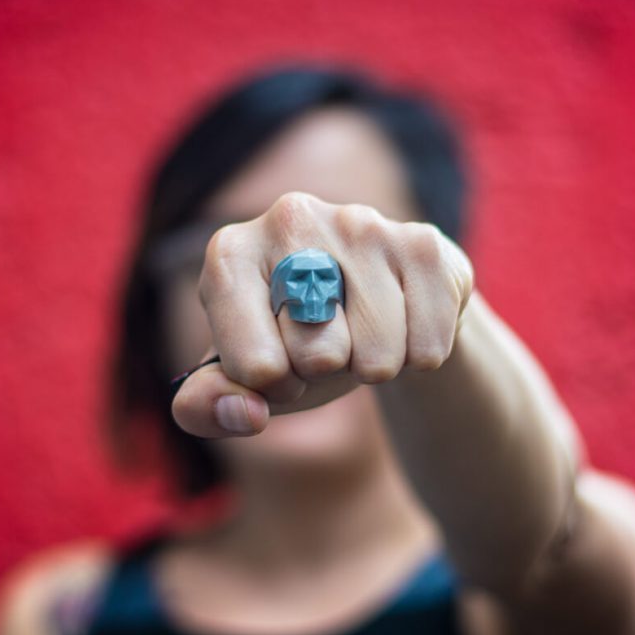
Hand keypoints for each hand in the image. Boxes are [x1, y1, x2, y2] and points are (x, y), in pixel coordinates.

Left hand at [171, 192, 472, 437]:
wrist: (369, 306)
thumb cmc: (289, 342)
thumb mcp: (239, 379)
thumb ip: (206, 406)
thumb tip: (246, 414)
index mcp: (230, 254)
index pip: (254, 366)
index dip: (272, 385)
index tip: (276, 361)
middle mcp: (290, 220)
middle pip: (317, 356)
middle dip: (323, 371)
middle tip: (325, 342)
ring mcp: (361, 223)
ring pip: (378, 354)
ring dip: (374, 367)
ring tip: (362, 334)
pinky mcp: (423, 243)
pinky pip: (428, 346)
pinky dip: (419, 357)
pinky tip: (403, 325)